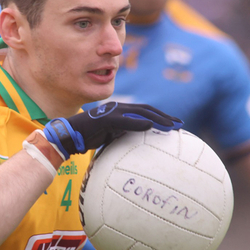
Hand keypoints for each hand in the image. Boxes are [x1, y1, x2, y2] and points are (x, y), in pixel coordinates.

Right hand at [43, 101, 182, 158]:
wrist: (69, 135)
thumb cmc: (88, 137)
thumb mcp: (110, 134)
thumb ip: (124, 133)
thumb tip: (138, 141)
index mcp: (120, 111)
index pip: (144, 111)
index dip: (160, 116)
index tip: (174, 124)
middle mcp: (118, 108)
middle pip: (146, 109)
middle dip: (164, 116)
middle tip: (179, 124)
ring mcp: (112, 112)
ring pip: (139, 112)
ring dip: (157, 118)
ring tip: (170, 126)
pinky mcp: (106, 119)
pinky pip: (125, 120)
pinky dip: (138, 123)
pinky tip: (150, 127)